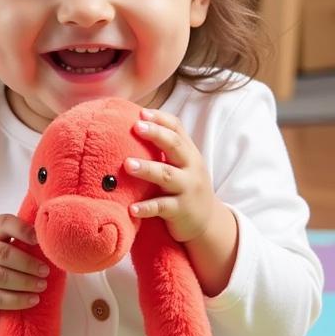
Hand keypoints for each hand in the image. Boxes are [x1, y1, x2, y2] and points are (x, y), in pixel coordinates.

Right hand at [0, 214, 50, 332]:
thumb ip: (19, 237)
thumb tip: (53, 238)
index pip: (2, 223)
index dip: (22, 229)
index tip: (39, 239)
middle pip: (3, 254)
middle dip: (28, 263)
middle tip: (46, 271)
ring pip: (0, 277)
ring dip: (26, 282)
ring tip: (42, 285)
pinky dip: (19, 300)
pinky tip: (33, 299)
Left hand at [125, 108, 217, 244]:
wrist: (207, 222)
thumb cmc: (186, 187)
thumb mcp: (183, 165)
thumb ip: (167, 148)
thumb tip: (138, 123)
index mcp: (189, 153)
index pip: (177, 129)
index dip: (160, 119)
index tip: (141, 113)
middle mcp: (191, 168)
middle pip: (175, 146)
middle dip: (156, 135)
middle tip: (136, 127)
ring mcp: (186, 189)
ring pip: (167, 176)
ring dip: (147, 169)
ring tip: (127, 164)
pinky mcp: (180, 211)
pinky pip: (161, 207)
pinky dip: (146, 207)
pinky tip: (131, 208)